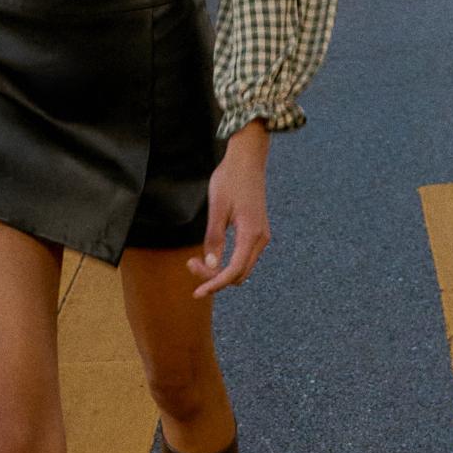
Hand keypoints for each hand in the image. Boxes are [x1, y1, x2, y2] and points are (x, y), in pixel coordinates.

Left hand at [190, 121, 270, 298]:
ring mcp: (261, 236)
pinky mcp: (257, 232)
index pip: (233, 272)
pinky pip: (244, 257)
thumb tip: (211, 265)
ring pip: (242, 267)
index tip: (197, 293)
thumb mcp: (217, 209)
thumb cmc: (230, 179)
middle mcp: (261, 239)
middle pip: (238, 274)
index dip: (214, 285)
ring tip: (196, 259)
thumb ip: (214, 239)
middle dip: (214, 277)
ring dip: (221, 270)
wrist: (247, 159)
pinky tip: (212, 254)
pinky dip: (228, 262)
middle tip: (190, 263)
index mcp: (251, 235)